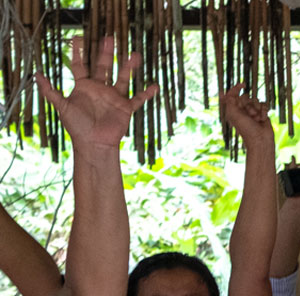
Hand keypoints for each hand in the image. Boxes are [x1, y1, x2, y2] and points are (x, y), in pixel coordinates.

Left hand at [35, 36, 157, 150]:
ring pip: (122, 78)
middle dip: (106, 53)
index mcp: (84, 87)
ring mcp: (114, 97)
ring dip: (128, 67)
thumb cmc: (76, 127)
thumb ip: (50, 91)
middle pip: (103, 66)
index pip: (80, 65)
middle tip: (109, 38)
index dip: (78, 52)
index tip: (78, 38)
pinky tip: (154, 87)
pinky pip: (138, 99)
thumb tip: (36, 74)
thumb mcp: (62, 107)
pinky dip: (146, 94)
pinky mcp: (125, 108)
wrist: (93, 144)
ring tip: (134, 54)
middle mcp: (100, 89)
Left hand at [220, 84, 274, 146]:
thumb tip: (229, 91)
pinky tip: (262, 119)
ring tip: (256, 119)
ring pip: (255, 100)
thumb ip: (230, 100)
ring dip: (256, 109)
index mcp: (233, 109)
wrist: (261, 139)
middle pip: (245, 96)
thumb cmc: (246, 129)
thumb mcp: (233, 114)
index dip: (236, 88)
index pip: (233, 94)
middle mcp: (242, 110)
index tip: (243, 85)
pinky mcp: (261, 113)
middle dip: (249, 104)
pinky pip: (264, 104)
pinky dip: (264, 111)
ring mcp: (252, 111)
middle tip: (249, 115)